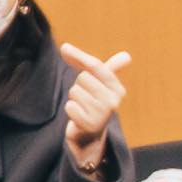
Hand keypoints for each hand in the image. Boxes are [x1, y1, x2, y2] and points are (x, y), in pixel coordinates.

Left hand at [59, 46, 131, 163]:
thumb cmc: (92, 104)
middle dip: (79, 86)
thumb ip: (86, 65)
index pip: (96, 66)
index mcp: (117, 88)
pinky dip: (71, 110)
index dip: (79, 56)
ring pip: (75, 92)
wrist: (90, 136)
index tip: (64, 48)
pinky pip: (70, 106)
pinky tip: (78, 117)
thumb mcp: (96, 84)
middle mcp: (114, 100)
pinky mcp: (90, 125)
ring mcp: (103, 113)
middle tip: (85, 99)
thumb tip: (65, 46)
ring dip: (74, 99)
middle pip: (83, 78)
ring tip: (82, 108)